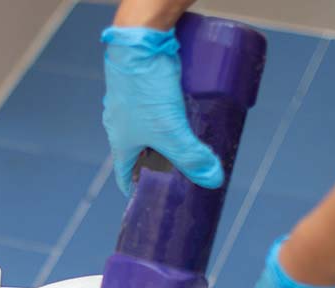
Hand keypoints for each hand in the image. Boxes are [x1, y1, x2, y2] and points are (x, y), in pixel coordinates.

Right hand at [101, 26, 223, 195]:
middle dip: (159, 163)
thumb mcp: (172, 132)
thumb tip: (213, 180)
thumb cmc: (145, 91)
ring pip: (148, 128)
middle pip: (139, 152)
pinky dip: (167, 113)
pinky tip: (184, 111)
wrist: (138, 42)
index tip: (150, 198)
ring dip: (165, 137)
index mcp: (120, 142)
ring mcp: (129, 102)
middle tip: (180, 171)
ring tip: (188, 142)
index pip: (125, 175)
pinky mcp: (140, 82)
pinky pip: (153, 105)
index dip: (137, 190)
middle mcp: (121, 123)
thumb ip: (192, 157)